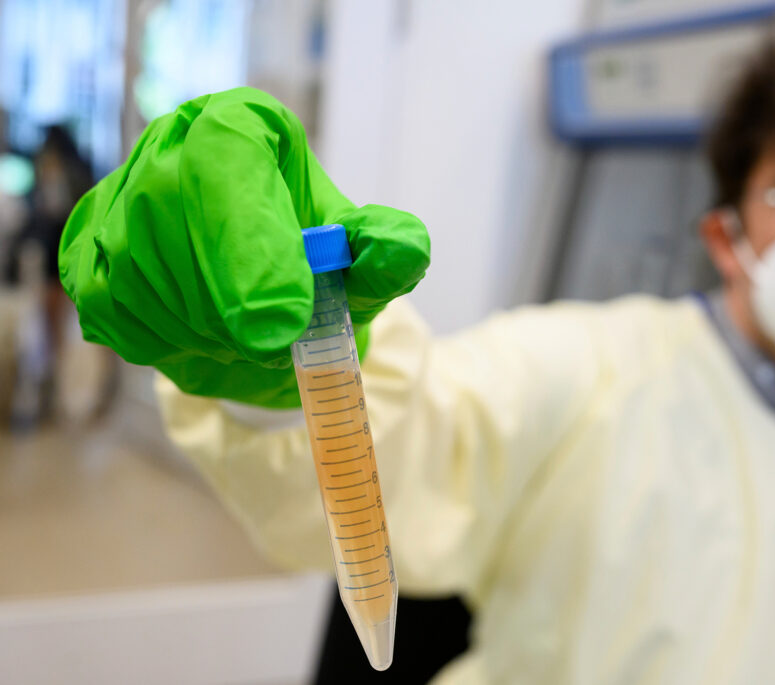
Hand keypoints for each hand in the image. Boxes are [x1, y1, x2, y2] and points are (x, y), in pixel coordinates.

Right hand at [59, 87, 428, 407]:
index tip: (284, 319)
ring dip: (201, 329)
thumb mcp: (363, 265)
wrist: (263, 310)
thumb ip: (388, 254)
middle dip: (228, 301)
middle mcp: (169, 147)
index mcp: (241, 127)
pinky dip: (165, 340)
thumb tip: (402, 251)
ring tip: (251, 343)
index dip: (249, 240)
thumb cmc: (317, 273)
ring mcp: (120, 199)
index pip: (225, 156)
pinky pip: (111, 306)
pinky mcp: (88, 255)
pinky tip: (206, 341)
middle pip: (168, 213)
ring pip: (135, 268)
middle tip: (275, 345)